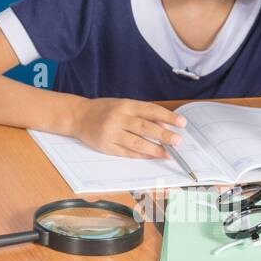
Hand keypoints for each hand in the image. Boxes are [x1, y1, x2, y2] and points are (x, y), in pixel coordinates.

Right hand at [72, 97, 186, 158]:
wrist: (78, 116)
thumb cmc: (105, 109)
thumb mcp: (124, 105)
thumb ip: (143, 114)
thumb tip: (164, 127)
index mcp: (125, 105)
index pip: (151, 110)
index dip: (168, 117)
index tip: (182, 123)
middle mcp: (118, 118)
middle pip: (145, 128)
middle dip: (164, 136)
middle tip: (178, 141)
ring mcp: (112, 133)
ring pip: (137, 143)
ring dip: (155, 149)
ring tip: (167, 153)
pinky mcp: (106, 146)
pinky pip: (127, 152)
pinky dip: (141, 155)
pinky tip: (151, 156)